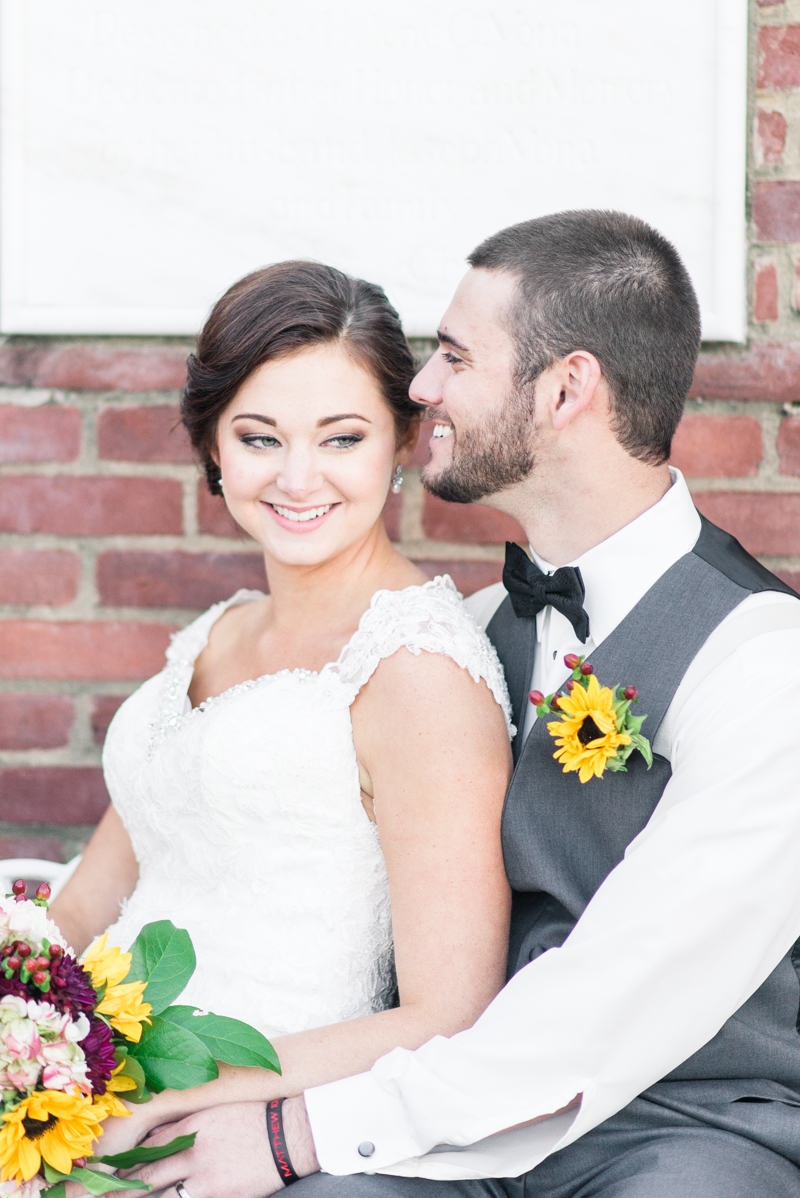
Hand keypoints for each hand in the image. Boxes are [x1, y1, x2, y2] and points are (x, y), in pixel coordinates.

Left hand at [115, 1098, 317, 1197]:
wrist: (289, 1133)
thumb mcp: (216, 1111)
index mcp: (189, 1124)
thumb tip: (159, 1140)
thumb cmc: (255, 1118)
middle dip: (116, 1192)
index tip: (102, 1176)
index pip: (145, 1148)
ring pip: (159, 1195)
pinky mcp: (219, 1194)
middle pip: (144, 1176)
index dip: (121, 1165)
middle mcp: (190, 1150)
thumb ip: (186, 1124)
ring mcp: (203, 1175)